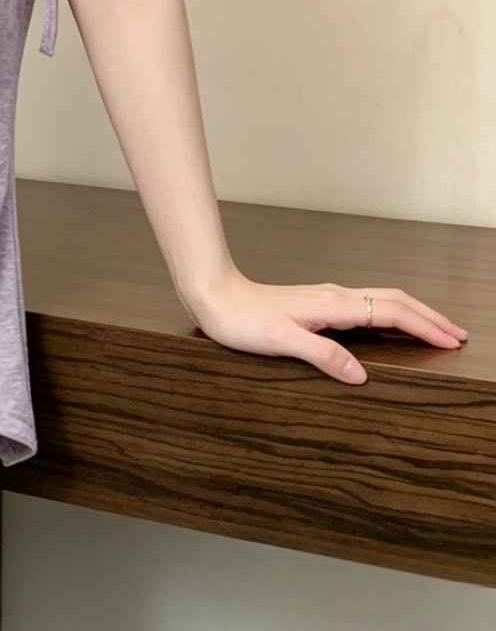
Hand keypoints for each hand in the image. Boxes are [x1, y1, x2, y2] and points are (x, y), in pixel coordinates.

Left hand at [179, 270, 468, 383]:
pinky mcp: (315, 303)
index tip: (453, 340)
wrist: (213, 295)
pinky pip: (364, 304)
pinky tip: (387, 324)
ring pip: (380, 299)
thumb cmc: (241, 319)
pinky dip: (388, 312)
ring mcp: (325, 298)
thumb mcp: (280, 341)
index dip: (424, 326)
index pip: (390, 312)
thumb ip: (321, 355)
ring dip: (411, 312)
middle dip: (428, 317)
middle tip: (458, 335)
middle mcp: (333, 297)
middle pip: (393, 300)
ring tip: (434, 329)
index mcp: (332, 305)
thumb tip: (360, 375)